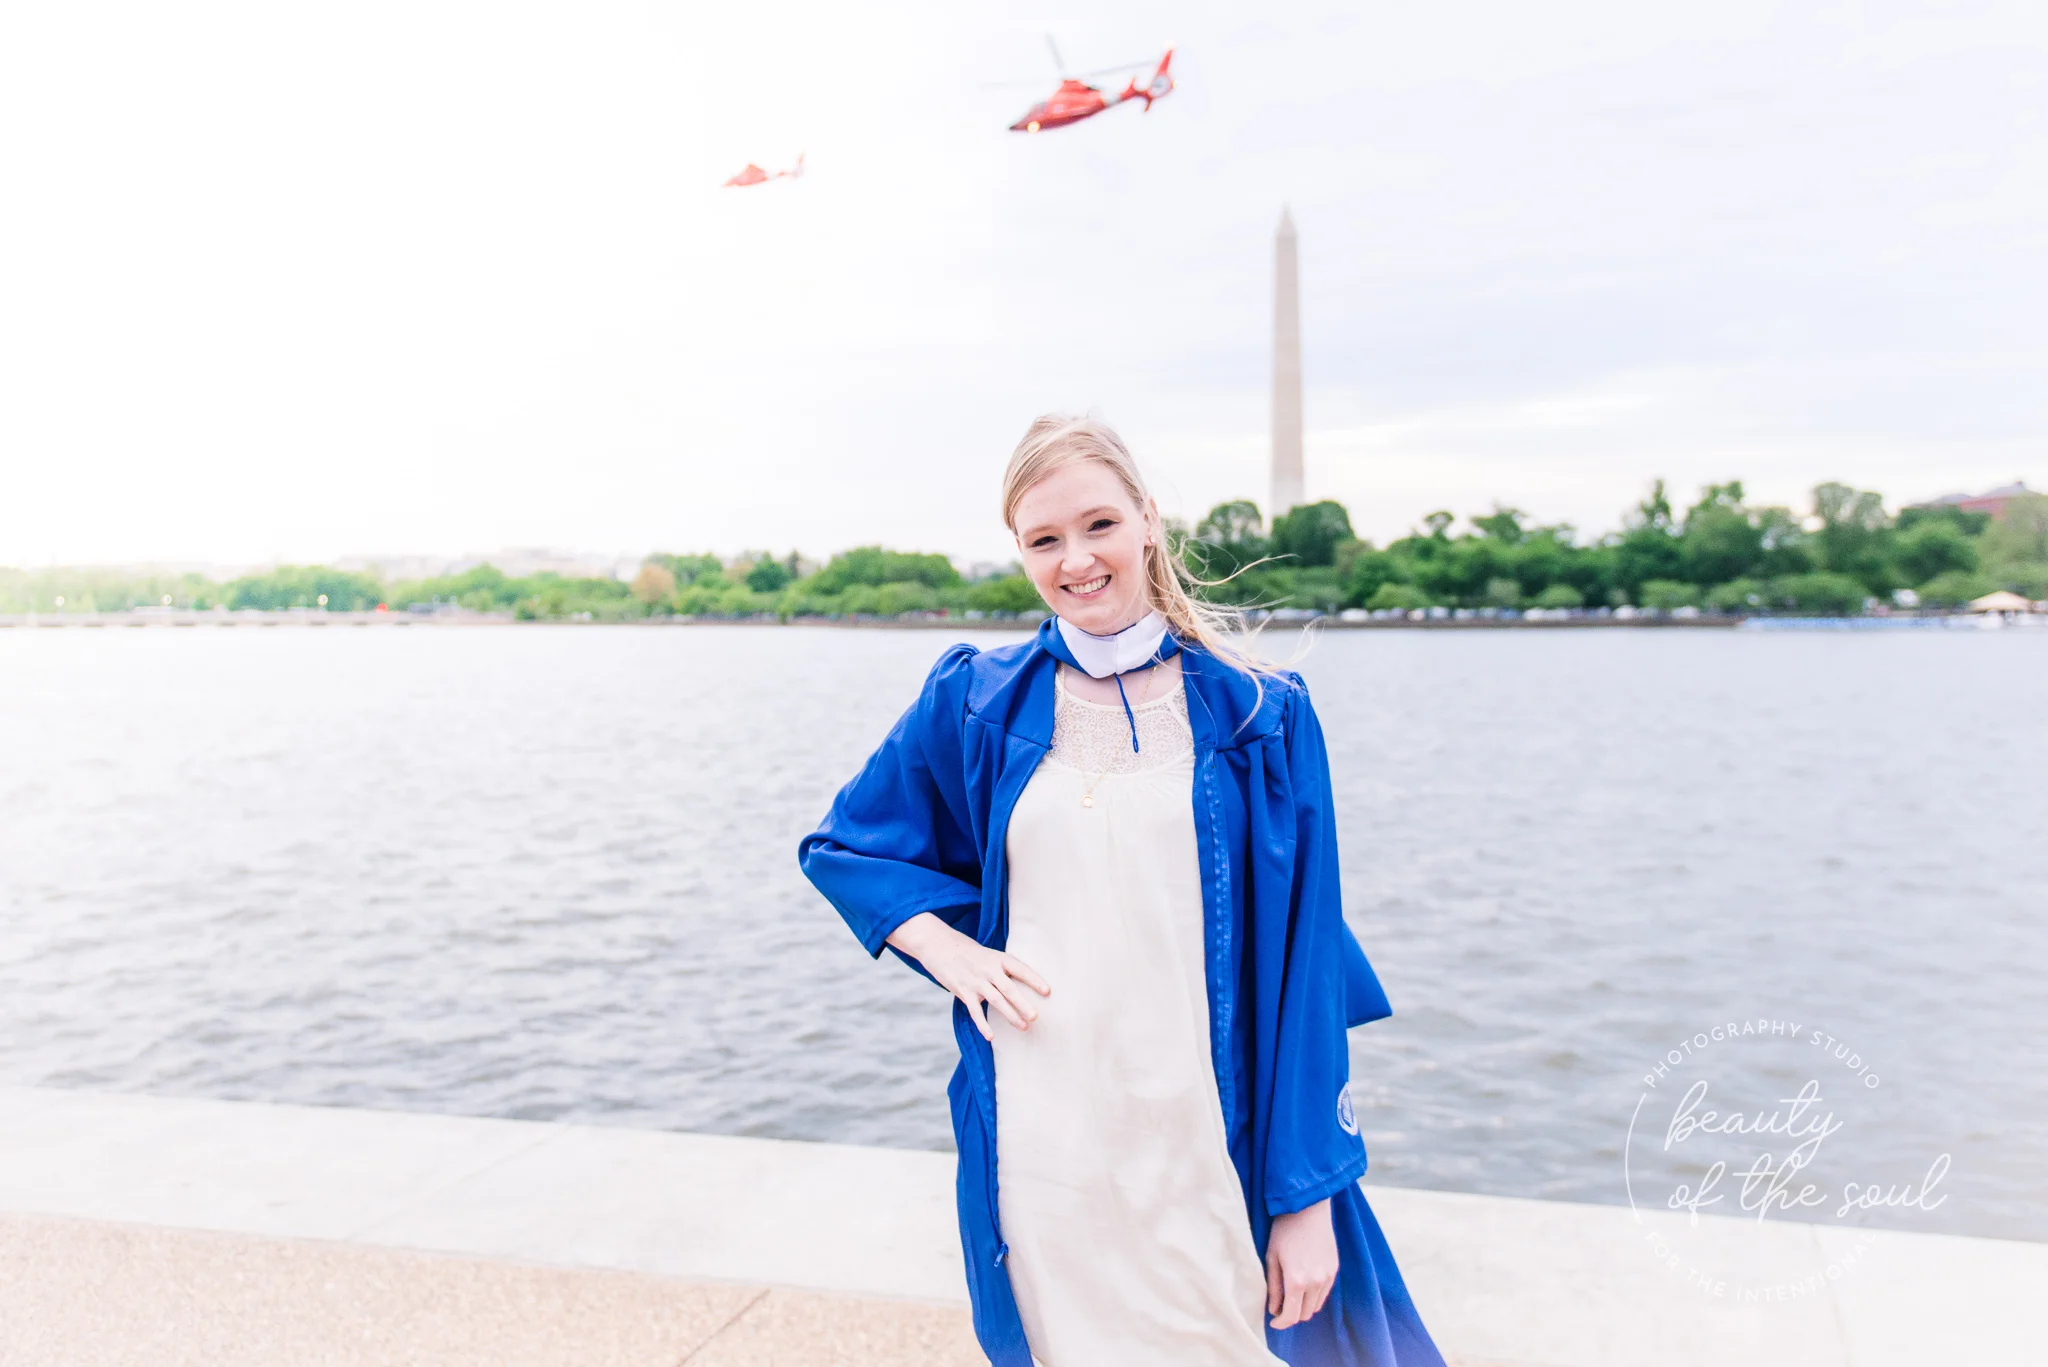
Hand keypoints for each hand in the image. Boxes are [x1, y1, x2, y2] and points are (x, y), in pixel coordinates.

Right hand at [886, 912, 1050, 1040]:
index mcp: (998, 958)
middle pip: (1009, 988)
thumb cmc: (966, 951)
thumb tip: (1019, 986)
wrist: (938, 945)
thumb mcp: (987, 954)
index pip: (1020, 969)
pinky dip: (983, 1025)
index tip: (1048, 991)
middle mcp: (988, 969)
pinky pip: (975, 1011)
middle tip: (1036, 1017)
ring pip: (996, 1000)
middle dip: (1023, 1003)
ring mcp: (975, 981)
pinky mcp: (962, 991)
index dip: (1034, 980)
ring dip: (1010, 1015)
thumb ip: (1001, 969)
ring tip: (1023, 1027)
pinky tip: (991, 1036)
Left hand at [1266, 1198, 1337, 1328]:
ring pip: (1316, 1306)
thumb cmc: (1284, 1231)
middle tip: (1281, 1306)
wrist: (1308, 1209)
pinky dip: (1314, 1295)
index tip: (1274, 1321)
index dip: (1281, 1323)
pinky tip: (1304, 1284)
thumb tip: (1274, 1310)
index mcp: (1297, 1281)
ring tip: (1292, 1295)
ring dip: (1304, 1306)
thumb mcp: (1272, 1258)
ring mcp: (1327, 1276)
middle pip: (1305, 1314)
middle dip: (1292, 1314)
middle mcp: (1315, 1283)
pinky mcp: (1334, 1269)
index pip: (1291, 1316)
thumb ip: (1273, 1287)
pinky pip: (1325, 1293)